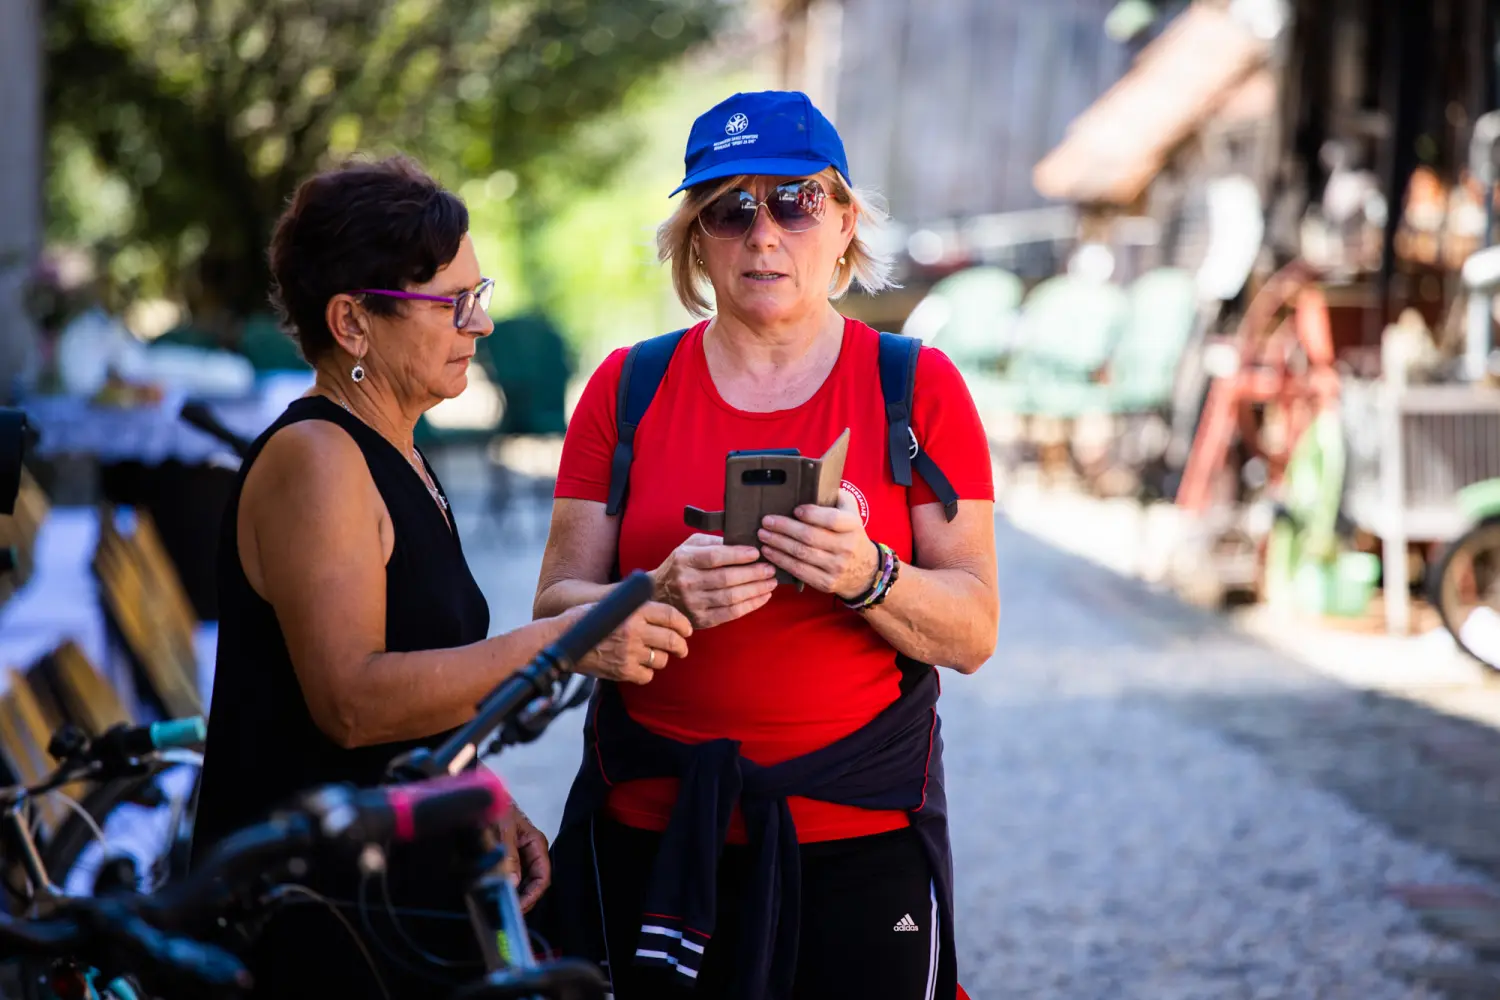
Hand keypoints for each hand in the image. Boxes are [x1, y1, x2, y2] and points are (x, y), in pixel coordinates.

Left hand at [486, 804, 551, 911]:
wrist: (477, 792)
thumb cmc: (494, 806)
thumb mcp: (502, 829)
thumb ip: (509, 856)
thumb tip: (513, 884)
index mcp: (536, 844)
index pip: (542, 878)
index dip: (531, 896)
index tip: (516, 910)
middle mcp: (528, 853)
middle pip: (531, 884)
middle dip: (520, 899)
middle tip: (503, 913)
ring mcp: (515, 857)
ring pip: (517, 884)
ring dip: (508, 895)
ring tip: (495, 906)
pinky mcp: (500, 860)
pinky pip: (503, 879)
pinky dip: (498, 888)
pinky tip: (488, 894)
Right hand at [572, 600, 691, 684]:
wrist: (559, 640)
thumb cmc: (584, 618)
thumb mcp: (611, 602)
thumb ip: (635, 605)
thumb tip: (662, 610)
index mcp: (633, 609)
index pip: (670, 615)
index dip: (683, 624)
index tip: (687, 630)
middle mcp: (634, 630)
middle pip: (672, 640)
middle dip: (681, 646)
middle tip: (682, 648)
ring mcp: (629, 652)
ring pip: (661, 659)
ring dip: (661, 659)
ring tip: (654, 656)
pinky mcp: (622, 671)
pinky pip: (647, 675)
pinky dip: (646, 673)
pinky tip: (638, 667)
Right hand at [654, 533, 778, 627]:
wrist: (658, 594)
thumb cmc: (679, 566)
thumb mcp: (689, 546)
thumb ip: (713, 542)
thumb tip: (742, 542)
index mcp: (684, 560)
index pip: (715, 557)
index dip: (738, 555)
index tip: (756, 553)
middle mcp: (687, 582)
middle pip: (726, 578)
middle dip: (753, 574)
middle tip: (770, 569)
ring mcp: (694, 603)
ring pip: (731, 597)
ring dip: (755, 590)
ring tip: (771, 583)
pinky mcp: (701, 620)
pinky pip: (730, 614)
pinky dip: (750, 606)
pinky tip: (763, 597)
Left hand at [758, 490, 879, 599]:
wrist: (866, 571)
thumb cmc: (851, 535)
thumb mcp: (852, 512)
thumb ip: (837, 496)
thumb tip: (814, 482)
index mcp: (852, 526)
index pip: (832, 519)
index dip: (812, 514)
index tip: (795, 509)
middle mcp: (846, 547)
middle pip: (810, 537)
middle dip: (784, 528)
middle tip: (766, 521)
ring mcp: (836, 567)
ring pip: (801, 554)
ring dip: (778, 544)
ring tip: (763, 535)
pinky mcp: (826, 583)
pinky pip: (799, 571)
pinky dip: (781, 561)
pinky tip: (769, 553)